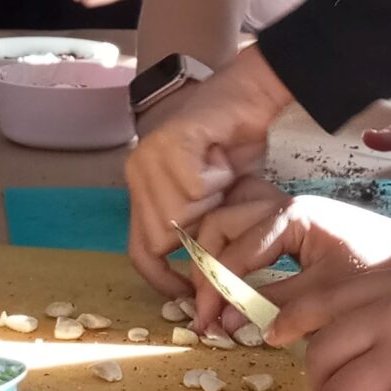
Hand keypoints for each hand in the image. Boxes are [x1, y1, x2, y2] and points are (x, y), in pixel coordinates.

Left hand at [124, 50, 294, 297]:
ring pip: (180, 215)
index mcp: (143, 190)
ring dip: (214, 200)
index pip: (140, 251)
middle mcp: (137, 172)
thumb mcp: (214, 204)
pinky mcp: (168, 141)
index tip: (190, 295)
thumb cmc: (238, 150)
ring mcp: (148, 155)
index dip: (163, 278)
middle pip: (164, 237)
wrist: (253, 95)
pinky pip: (194, 188)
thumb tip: (201, 290)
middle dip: (202, 228)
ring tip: (221, 172)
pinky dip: (219, 179)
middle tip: (222, 199)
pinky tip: (222, 158)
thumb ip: (198, 234)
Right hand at [183, 184, 390, 334]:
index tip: (206, 322)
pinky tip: (229, 272)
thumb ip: (275, 304)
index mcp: (291, 216)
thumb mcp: (325, 293)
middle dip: (205, 267)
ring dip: (213, 251)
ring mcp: (283, 206)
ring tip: (210, 291)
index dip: (215, 289)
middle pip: (220, 224)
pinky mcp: (289, 218)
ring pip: (228, 217)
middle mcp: (280, 203)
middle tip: (204, 308)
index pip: (235, 252)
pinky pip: (246, 222)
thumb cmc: (374, 269)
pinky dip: (230, 244)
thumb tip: (228, 321)